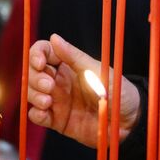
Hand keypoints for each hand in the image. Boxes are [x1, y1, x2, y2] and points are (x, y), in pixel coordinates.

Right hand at [26, 34, 140, 146]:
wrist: (129, 122)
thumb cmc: (119, 92)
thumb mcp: (99, 72)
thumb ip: (75, 57)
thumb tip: (54, 37)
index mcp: (69, 65)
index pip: (44, 52)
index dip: (36, 55)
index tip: (40, 63)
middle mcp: (60, 81)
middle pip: (32, 72)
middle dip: (34, 78)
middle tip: (49, 87)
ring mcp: (57, 101)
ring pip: (31, 93)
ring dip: (34, 95)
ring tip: (48, 102)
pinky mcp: (57, 120)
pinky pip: (36, 116)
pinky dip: (35, 114)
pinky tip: (45, 114)